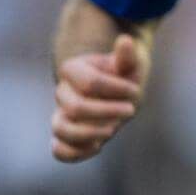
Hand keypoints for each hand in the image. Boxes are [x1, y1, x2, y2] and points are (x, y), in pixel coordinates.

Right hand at [51, 34, 147, 162]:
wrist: (118, 90)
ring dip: (89, 134)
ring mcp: (61, 115)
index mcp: (72, 69)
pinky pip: (59, 150)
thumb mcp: (129, 63)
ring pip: (60, 130)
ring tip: (111, 131)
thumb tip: (125, 41)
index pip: (89, 82)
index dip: (115, 89)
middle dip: (106, 111)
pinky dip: (75, 153)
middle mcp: (62, 93)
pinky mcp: (66, 136)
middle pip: (75, 107)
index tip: (136, 90)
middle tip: (132, 110)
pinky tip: (97, 147)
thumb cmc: (124, 74)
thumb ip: (127, 55)